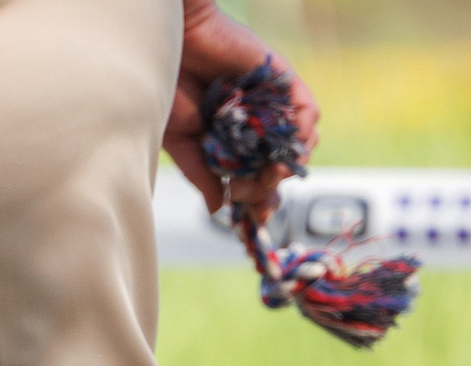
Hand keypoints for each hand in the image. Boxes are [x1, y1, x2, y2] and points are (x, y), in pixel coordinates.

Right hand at [163, 0, 319, 222]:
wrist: (169, 43)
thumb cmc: (165, 85)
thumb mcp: (180, 141)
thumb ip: (201, 174)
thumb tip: (218, 208)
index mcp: (226, 140)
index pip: (252, 176)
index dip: (258, 199)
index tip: (255, 217)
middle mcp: (250, 124)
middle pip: (276, 166)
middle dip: (269, 187)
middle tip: (255, 196)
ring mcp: (267, 103)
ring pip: (296, 143)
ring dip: (287, 165)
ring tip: (271, 174)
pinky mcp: (280, 80)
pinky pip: (305, 111)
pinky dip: (302, 132)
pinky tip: (289, 147)